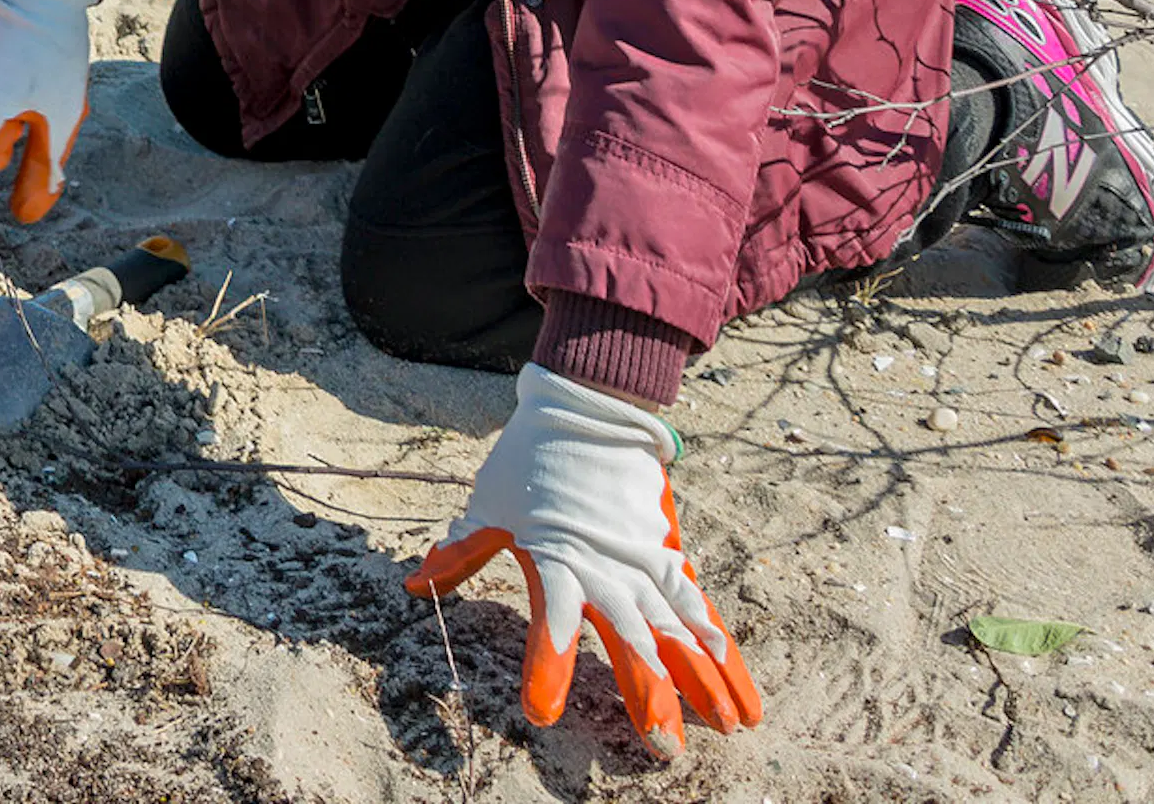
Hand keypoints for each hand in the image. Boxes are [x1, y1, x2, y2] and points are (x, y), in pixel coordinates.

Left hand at [405, 365, 761, 757]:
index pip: (552, 624)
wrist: (589, 407)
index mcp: (558, 560)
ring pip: (679, 629)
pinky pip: (699, 606)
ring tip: (727, 726)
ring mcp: (644, 561)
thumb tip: (415, 585)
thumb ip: (461, 553)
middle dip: (649, 694)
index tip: (542, 712)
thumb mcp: (490, 505)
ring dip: (702, 680)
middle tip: (664, 746)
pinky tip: (738, 681)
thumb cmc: (531, 460)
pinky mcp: (668, 553)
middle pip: (632, 638)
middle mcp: (607, 567)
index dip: (547, 667)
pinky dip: (720, 644)